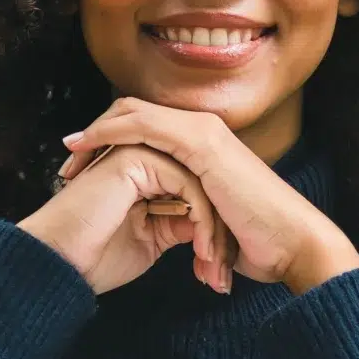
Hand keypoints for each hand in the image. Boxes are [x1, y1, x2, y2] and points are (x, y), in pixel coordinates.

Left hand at [58, 99, 358, 293]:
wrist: (292, 245)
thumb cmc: (257, 243)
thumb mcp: (208, 222)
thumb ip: (185, 214)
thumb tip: (165, 229)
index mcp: (203, 145)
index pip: (144, 130)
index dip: (108, 143)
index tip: (79, 170)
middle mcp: (201, 129)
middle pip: (132, 114)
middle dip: (95, 135)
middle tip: (66, 162)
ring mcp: (202, 131)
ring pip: (133, 113)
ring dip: (96, 133)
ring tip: (69, 158)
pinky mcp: (201, 142)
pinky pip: (143, 125)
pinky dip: (110, 132)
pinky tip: (87, 147)